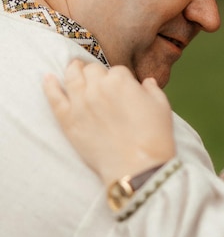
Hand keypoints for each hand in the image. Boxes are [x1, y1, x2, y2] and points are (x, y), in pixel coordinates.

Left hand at [43, 60, 175, 185]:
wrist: (138, 167)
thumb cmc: (154, 137)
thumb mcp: (161, 106)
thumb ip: (152, 89)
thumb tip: (146, 82)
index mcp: (120, 80)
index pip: (117, 70)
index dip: (121, 78)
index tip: (124, 88)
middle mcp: (97, 87)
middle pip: (92, 70)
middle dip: (97, 73)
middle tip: (100, 80)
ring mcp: (80, 104)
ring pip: (72, 77)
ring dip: (73, 70)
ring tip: (74, 68)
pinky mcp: (68, 121)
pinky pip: (54, 98)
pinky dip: (50, 86)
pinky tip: (48, 78)